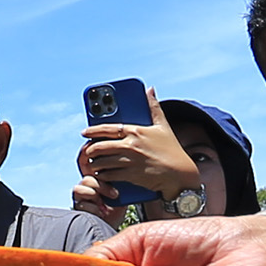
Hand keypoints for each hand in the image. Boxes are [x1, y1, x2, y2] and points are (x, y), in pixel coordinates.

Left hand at [72, 119, 201, 212]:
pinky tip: (102, 174)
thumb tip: (150, 89)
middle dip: (91, 149)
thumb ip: (154, 107)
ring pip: (103, 162)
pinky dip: (103, 175)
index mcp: (136, 132)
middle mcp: (131, 145)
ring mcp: (130, 161)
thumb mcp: (163, 126)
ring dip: (95, 163)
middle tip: (88, 151)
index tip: (84, 132)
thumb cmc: (172, 150)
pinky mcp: (131, 176)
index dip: (93, 130)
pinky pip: (110, 175)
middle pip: (101, 146)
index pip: (108, 129)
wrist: (180, 174)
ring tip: (93, 163)